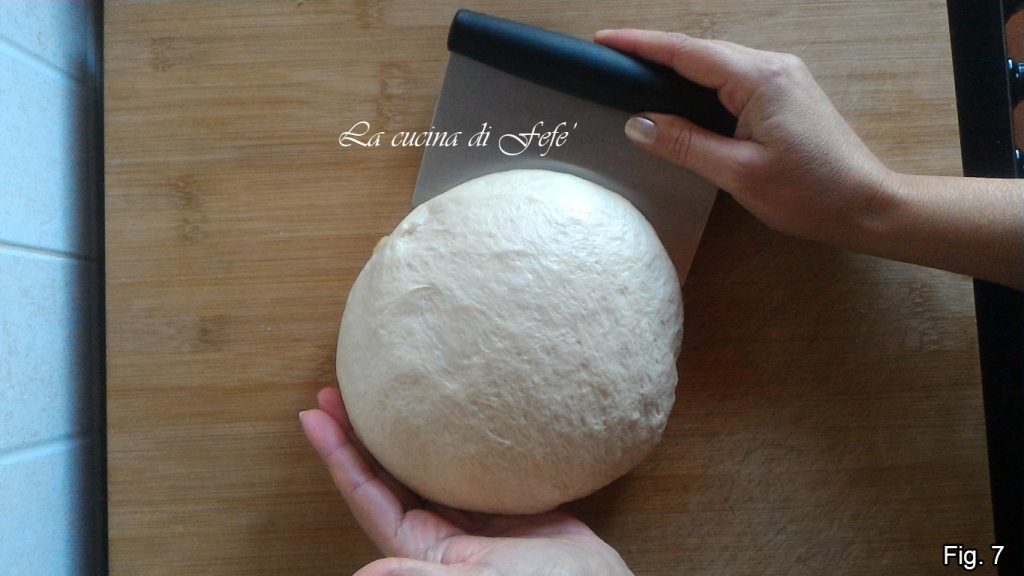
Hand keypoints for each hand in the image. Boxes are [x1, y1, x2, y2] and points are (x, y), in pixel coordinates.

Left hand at [300, 387, 633, 575]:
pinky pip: (454, 464)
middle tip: (332, 393)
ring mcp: (466, 518)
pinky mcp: (497, 502)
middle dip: (353, 436)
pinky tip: (436, 411)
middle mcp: (435, 533)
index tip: (312, 415)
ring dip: (389, 433)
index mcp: (421, 550)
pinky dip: (436, 436)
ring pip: (414, 466)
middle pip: (381, 476)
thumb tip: (365, 575)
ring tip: (371, 394)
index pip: (366, 495)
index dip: (336, 456)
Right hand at [595, 29, 892, 244]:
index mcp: (760, 79)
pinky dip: (702, 82)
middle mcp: (773, 66)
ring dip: (678, 67)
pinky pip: (734, 77)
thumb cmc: (810, 194)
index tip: (604, 41)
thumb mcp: (738, 173)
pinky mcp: (787, 93)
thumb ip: (684, 144)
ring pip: (718, 63)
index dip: (641, 45)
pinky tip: (683, 96)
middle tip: (612, 59)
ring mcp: (783, 77)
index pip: (687, 52)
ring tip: (637, 75)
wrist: (867, 205)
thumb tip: (637, 124)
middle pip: (701, 51)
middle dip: (654, 53)